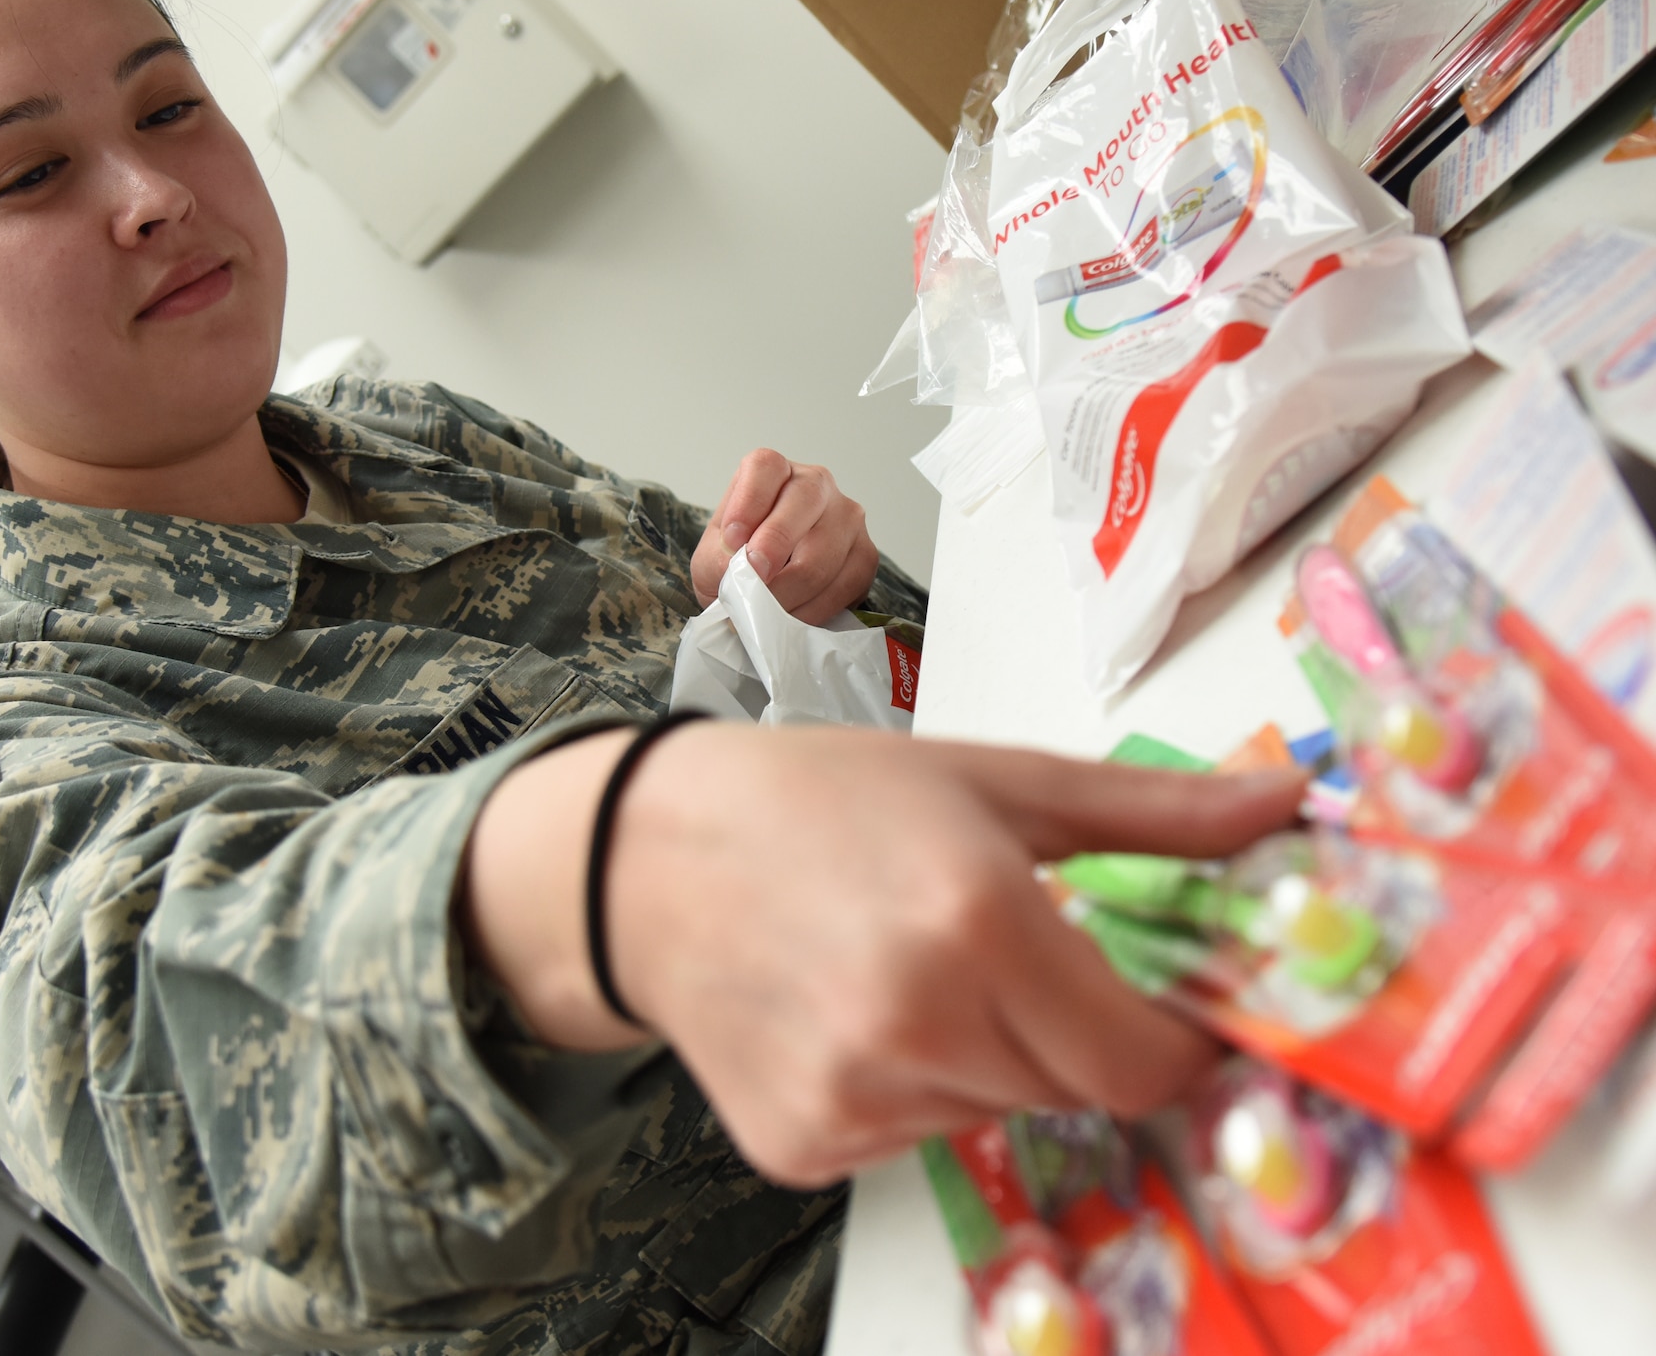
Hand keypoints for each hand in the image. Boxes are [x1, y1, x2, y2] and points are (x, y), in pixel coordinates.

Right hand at [464, 723, 1307, 1188]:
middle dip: (1075, 1029)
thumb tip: (1284, 806)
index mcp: (978, 922)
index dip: (1180, 1039)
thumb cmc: (815, 799)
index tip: (1173, 1001)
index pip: (1146, 1060)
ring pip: (998, 1112)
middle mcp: (916, 1026)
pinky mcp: (806, 1146)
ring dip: (993, 1057)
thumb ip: (1149, 815)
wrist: (642, 857)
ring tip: (919, 967)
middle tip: (1018, 953)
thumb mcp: (990, 780)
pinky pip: (916, 1138)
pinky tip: (861, 1011)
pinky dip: (916, 1087)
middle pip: (1077, 1090)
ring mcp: (854, 1100)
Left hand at [692, 449, 880, 622]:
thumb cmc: (736, 562)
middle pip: (805, 502)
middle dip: (774, 548)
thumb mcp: (712, 559)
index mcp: (773, 471)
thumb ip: (719, 559)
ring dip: (789, 594)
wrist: (763, 588)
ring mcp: (847, 517)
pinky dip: (813, 610)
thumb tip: (743, 566)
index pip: (766, 467)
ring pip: (824, 554)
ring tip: (764, 614)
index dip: (749, 502)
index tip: (732, 539)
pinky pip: (845, 585)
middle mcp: (816, 484)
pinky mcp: (865, 555)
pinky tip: (792, 619)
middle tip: (753, 582)